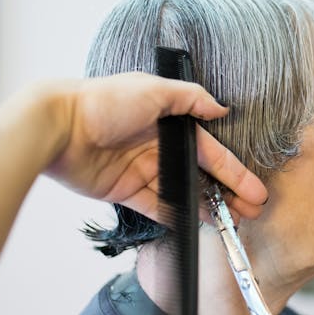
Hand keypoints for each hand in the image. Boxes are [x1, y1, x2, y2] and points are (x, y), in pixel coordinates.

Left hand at [41, 73, 268, 220]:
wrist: (58, 126)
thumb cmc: (104, 102)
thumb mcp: (153, 89)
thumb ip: (190, 99)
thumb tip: (221, 108)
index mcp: (169, 123)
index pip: (210, 152)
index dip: (234, 172)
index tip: (255, 191)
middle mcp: (159, 147)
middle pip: (201, 176)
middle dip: (228, 194)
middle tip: (250, 213)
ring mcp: (142, 170)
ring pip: (183, 193)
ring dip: (206, 208)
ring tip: (229, 223)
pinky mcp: (124, 190)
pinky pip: (155, 206)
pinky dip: (175, 215)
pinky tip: (195, 225)